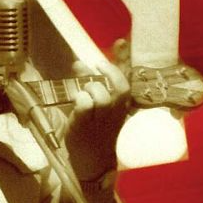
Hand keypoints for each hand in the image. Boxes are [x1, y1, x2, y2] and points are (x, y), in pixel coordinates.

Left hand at [64, 56, 129, 180]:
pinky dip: (80, 99)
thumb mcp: (96, 106)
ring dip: (90, 88)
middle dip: (106, 72)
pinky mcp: (87, 127)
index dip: (124, 59)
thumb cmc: (93, 130)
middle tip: (92, 67)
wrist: (91, 162)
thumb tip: (79, 63)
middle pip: (120, 87)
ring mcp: (104, 121)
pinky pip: (85, 105)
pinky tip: (76, 103)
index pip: (126, 79)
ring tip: (83, 93)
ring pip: (102, 95)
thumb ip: (89, 84)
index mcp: (122, 106)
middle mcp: (117, 113)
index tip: (120, 41)